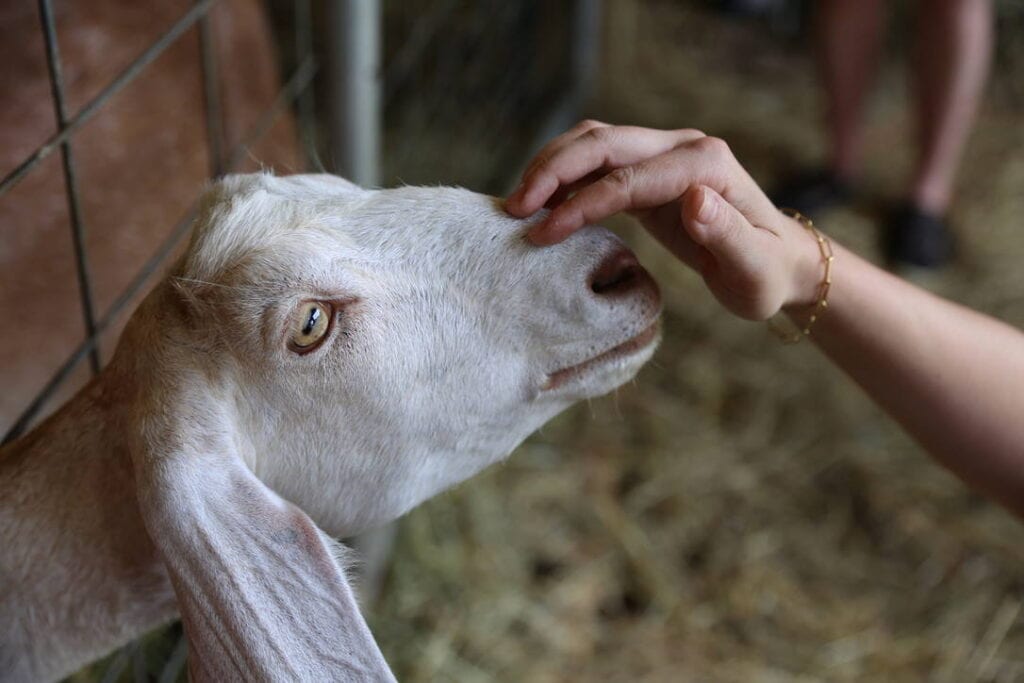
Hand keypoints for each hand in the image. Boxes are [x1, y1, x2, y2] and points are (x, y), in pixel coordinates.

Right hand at [505, 121, 821, 320]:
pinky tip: (542, 206)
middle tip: (513, 209)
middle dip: (552, 171)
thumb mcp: (753, 269)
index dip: (581, 203)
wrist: (778, 263)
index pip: (628, 177)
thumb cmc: (766, 275)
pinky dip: (565, 179)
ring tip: (517, 205)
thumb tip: (695, 198)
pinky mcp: (650, 171)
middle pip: (603, 142)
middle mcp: (683, 148)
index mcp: (705, 165)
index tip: (543, 234)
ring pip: (595, 143)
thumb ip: (727, 235)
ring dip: (552, 167)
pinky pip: (598, 164)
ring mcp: (665, 155)